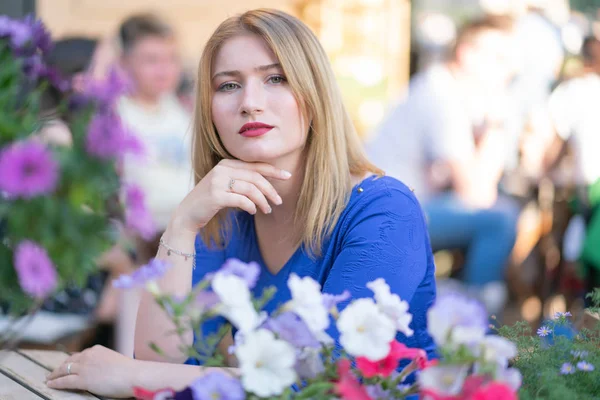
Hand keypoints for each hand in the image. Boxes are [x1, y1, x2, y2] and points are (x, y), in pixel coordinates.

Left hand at [46, 345, 136, 397]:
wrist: (133, 374)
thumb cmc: (130, 371)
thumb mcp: (115, 361)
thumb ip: (105, 363)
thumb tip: (103, 370)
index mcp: (97, 349)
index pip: (80, 355)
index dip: (72, 361)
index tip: (68, 364)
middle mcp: (88, 355)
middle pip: (69, 361)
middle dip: (60, 366)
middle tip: (54, 372)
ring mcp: (84, 367)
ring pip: (64, 370)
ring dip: (54, 374)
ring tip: (49, 378)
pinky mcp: (83, 379)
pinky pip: (65, 381)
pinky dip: (56, 382)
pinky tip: (50, 384)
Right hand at [173, 159, 291, 231]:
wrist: (187, 214)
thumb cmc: (211, 202)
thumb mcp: (226, 187)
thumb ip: (242, 182)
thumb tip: (268, 186)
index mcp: (226, 164)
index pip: (255, 165)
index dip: (273, 171)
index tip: (288, 176)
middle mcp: (222, 169)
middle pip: (255, 177)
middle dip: (270, 189)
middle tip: (279, 201)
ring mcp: (218, 181)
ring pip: (250, 189)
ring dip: (262, 201)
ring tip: (267, 210)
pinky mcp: (216, 195)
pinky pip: (242, 200)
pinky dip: (251, 206)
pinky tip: (253, 211)